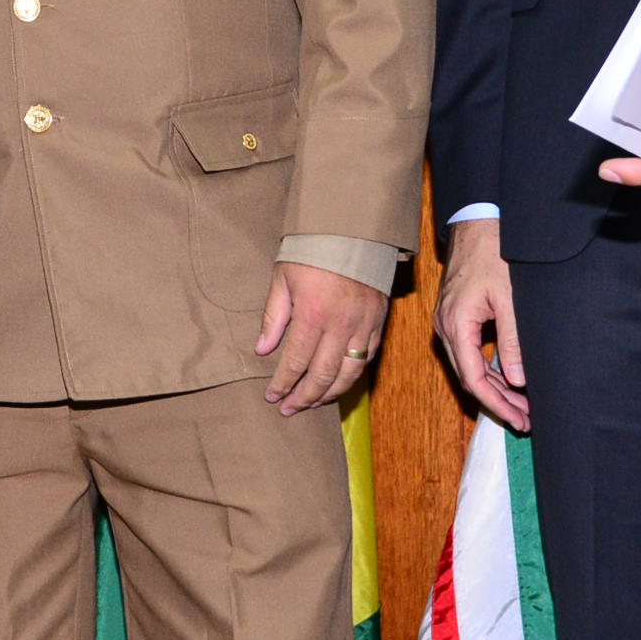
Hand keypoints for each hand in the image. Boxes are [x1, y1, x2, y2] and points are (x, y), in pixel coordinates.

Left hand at [257, 263, 386, 414]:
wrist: (352, 229)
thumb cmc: (311, 250)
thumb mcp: (282, 278)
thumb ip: (273, 316)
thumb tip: (261, 350)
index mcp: (313, 314)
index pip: (296, 362)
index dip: (283, 383)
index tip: (272, 397)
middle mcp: (340, 325)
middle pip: (322, 375)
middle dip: (303, 397)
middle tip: (288, 409)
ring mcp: (363, 325)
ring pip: (348, 373)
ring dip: (329, 393)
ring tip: (312, 403)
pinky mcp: (378, 322)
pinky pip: (367, 358)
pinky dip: (353, 375)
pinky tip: (339, 383)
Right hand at [434, 218, 528, 431]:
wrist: (476, 222)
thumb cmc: (493, 253)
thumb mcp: (509, 298)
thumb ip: (512, 341)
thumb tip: (517, 380)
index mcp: (456, 324)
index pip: (473, 379)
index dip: (496, 404)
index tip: (519, 419)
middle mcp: (445, 326)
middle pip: (469, 377)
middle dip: (498, 401)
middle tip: (525, 419)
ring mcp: (448, 321)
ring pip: (468, 366)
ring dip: (494, 387)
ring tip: (520, 406)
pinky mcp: (455, 315)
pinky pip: (468, 351)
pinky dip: (487, 368)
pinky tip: (507, 378)